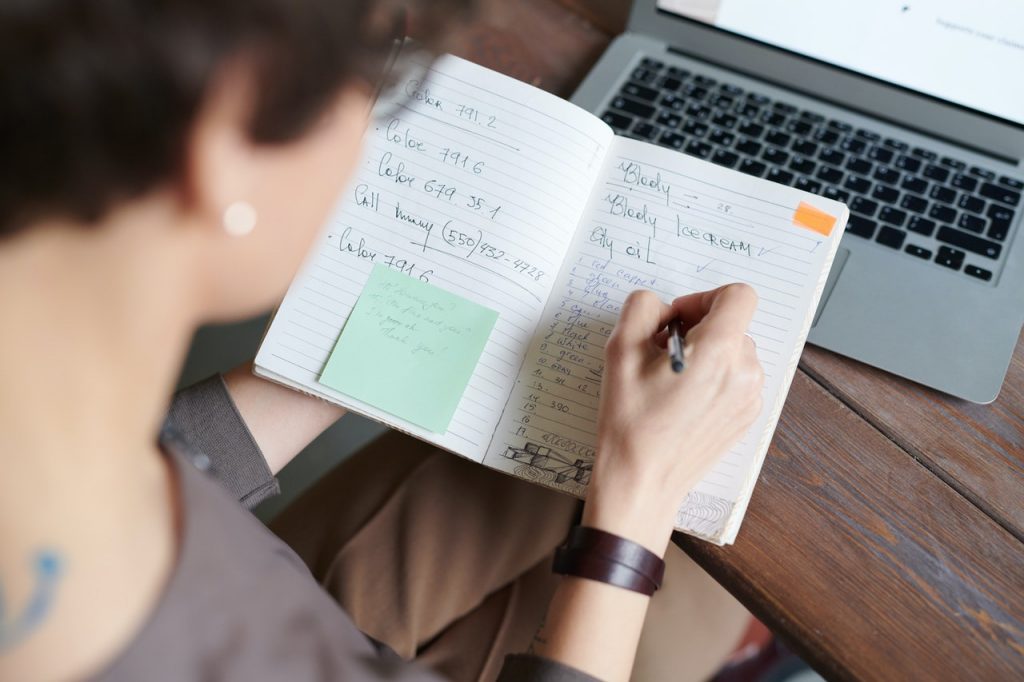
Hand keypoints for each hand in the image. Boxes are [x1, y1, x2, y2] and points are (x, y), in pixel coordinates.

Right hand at [583, 284, 763, 553]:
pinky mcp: (746, 417)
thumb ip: (641, 308)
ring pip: (735, 351)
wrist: (642, 482)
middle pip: (733, 324)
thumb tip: (661, 308)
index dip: (703, 298)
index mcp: (718, 352)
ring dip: (705, 353)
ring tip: (670, 380)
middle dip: (698, 328)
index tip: (677, 319)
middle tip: (660, 352)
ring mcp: (750, 398)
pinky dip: (713, 377)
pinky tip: (682, 399)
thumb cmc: (630, 422)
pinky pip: (736, 378)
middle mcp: (744, 373)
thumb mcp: (620, 350)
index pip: (738, 295)